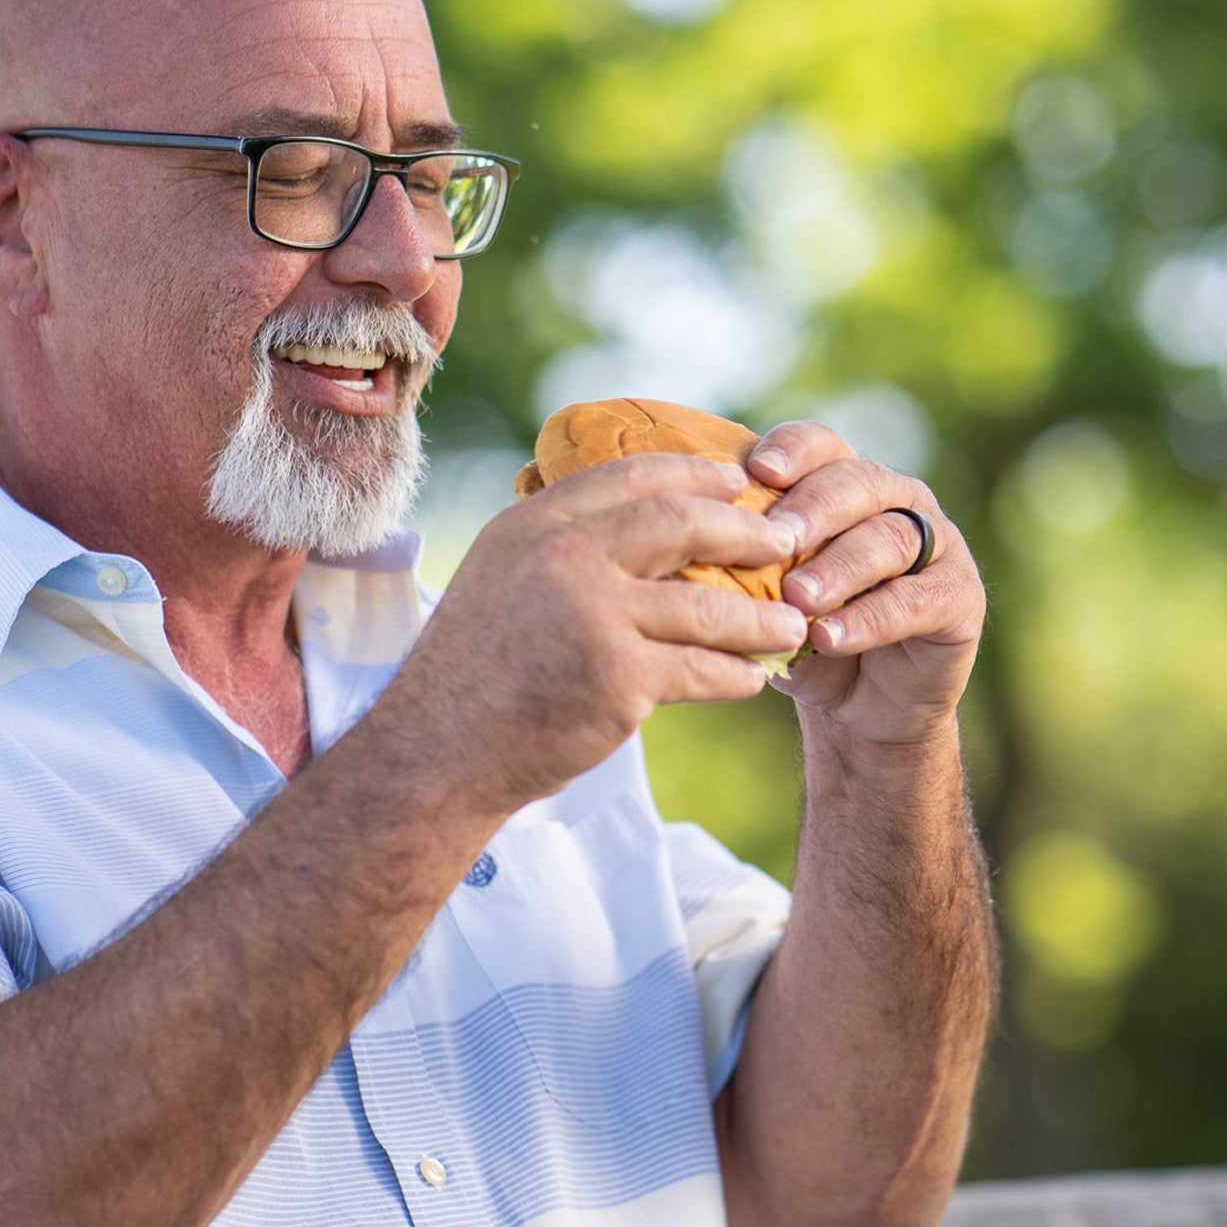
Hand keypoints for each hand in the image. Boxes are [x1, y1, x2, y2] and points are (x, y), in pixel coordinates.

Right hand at [386, 453, 810, 812]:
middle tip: (784, 541)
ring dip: (758, 619)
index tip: (735, 480)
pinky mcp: (617, 677)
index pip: (628, 475)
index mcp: (531, 526)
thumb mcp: (498, 582)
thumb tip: (633, 527)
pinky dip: (735, 675)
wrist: (436, 753)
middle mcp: (562, 557)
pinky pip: (701, 669)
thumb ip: (557, 549)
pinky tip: (753, 679)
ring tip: (790, 627)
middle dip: (743, 530)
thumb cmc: (472, 675)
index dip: (691, 473)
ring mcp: (592, 615)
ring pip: (705, 604)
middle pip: (679, 521)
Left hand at [748, 422, 984, 745]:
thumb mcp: (769, 595)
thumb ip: (747, 560)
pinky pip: (914, 600)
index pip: (821, 445)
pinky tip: (828, 638)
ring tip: (798, 599)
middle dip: (813, 508)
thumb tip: (693, 541)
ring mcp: (937, 545)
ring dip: (838, 568)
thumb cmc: (805, 633)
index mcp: (846, 483)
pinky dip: (868, 619)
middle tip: (776, 539)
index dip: (793, 450)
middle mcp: (897, 501)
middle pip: (858, 483)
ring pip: (888, 539)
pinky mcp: (960, 596)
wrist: (859, 707)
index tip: (757, 471)